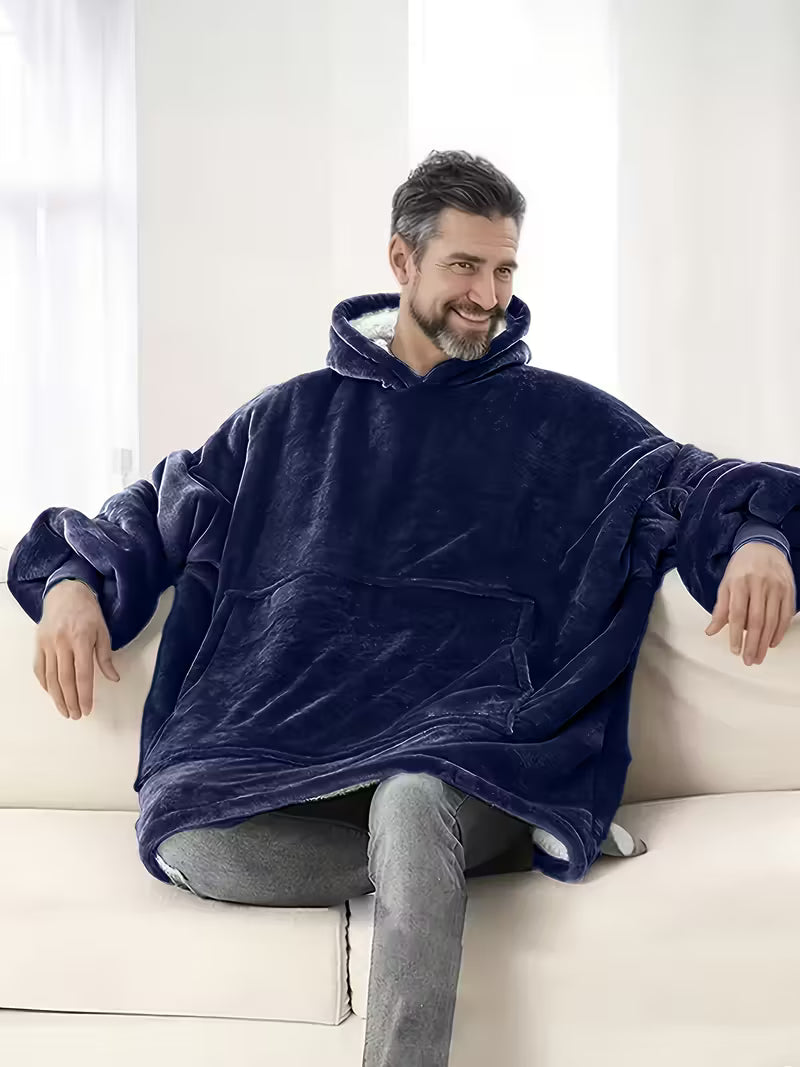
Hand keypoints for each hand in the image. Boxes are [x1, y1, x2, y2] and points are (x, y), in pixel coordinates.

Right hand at [35, 580, 119, 718]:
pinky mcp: (38, 643)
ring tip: (65, 711)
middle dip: (70, 701)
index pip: (83, 674)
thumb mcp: (103, 632)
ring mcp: (47, 643)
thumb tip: (114, 678)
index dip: (84, 695)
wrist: (66, 593)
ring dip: (57, 697)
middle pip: (65, 679)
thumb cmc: (88, 613)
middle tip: (76, 715)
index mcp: (81, 639)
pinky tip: (52, 694)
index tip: (87, 709)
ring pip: (50, 677)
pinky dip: (45, 684)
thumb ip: (106, 657)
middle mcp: (62, 643)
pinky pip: (39, 668)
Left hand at [705, 542, 795, 664]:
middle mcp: (759, 585)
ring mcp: (777, 587)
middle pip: (757, 620)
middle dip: (752, 644)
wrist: (763, 546)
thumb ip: (720, 608)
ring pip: (772, 620)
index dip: (736, 634)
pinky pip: (786, 615)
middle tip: (749, 661)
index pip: (737, 613)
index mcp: (740, 583)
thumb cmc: (741, 568)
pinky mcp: (789, 590)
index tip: (735, 651)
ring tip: (759, 657)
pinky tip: (772, 643)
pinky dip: (780, 631)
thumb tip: (710, 631)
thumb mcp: (726, 584)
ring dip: (765, 642)